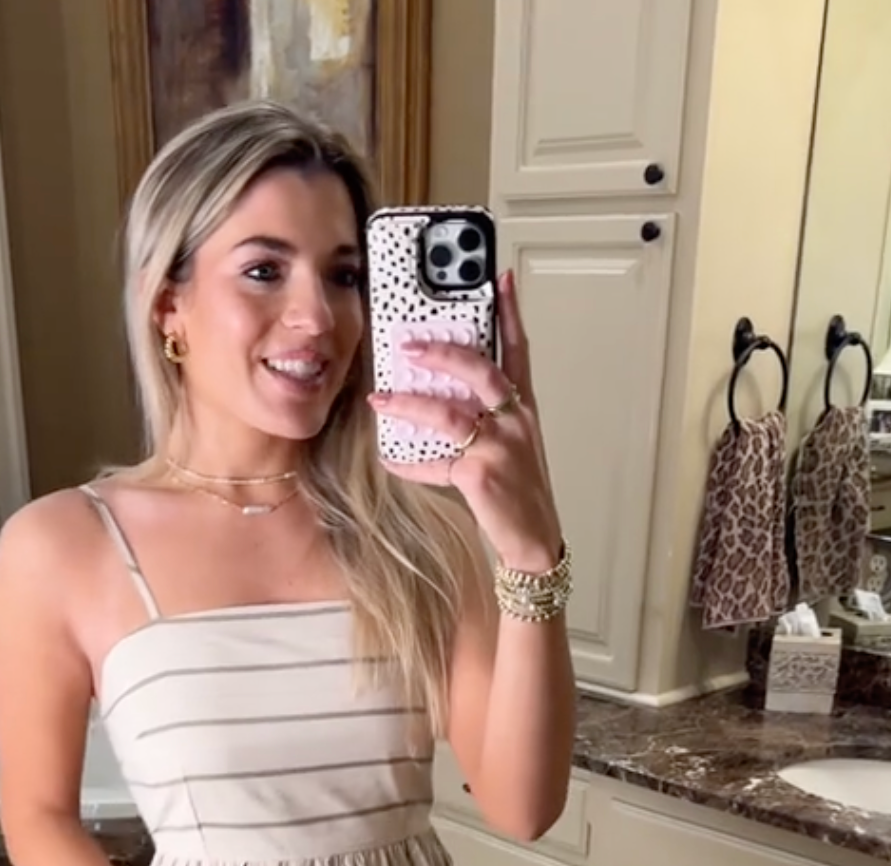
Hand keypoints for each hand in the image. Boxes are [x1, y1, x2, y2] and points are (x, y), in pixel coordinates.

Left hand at [369, 270, 561, 571]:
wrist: (535, 537)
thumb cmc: (518, 490)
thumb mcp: (510, 444)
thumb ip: (483, 416)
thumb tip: (438, 395)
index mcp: (523, 407)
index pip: (518, 350)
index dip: (511, 312)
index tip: (501, 278)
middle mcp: (515, 419)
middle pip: (480, 370)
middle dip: (443, 352)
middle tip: (409, 345)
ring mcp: (500, 445)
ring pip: (449, 412)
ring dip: (409, 403)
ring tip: (380, 398)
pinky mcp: (481, 473)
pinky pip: (434, 463)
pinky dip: (409, 463)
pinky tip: (390, 460)